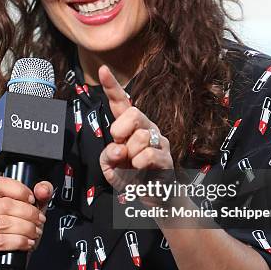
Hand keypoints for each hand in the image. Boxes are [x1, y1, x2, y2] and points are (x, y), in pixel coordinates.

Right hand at [0, 177, 51, 269]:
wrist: (9, 262)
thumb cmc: (16, 233)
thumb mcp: (31, 211)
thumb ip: (41, 196)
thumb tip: (43, 190)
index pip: (0, 183)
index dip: (20, 191)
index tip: (32, 200)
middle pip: (5, 204)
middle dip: (29, 213)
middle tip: (39, 221)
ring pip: (4, 223)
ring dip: (26, 228)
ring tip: (34, 233)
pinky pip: (1, 241)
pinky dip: (19, 241)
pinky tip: (27, 243)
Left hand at [98, 65, 172, 193]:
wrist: (154, 199)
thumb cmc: (133, 179)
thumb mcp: (111, 168)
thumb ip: (107, 156)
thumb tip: (118, 149)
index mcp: (130, 128)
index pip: (121, 103)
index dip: (111, 87)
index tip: (103, 70)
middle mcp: (147, 129)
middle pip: (133, 113)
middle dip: (121, 129)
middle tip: (120, 146)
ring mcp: (159, 142)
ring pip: (140, 137)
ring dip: (130, 156)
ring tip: (133, 166)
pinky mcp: (167, 158)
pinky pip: (148, 155)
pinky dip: (139, 166)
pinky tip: (141, 171)